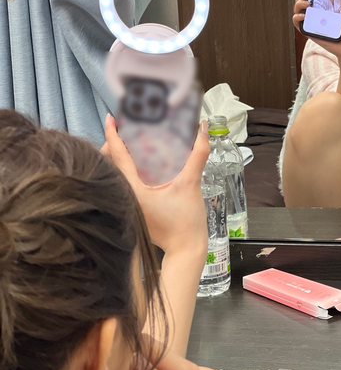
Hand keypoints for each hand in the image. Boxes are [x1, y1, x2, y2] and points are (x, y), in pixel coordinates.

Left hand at [103, 115, 208, 254]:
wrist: (186, 251)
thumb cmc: (186, 222)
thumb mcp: (191, 184)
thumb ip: (198, 155)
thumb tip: (202, 129)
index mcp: (133, 189)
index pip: (118, 156)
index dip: (113, 135)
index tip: (110, 118)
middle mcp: (126, 196)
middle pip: (111, 165)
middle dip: (113, 145)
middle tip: (122, 128)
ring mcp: (128, 205)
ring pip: (116, 176)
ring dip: (120, 159)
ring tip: (128, 142)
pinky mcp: (134, 211)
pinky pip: (124, 185)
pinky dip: (127, 171)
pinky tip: (138, 165)